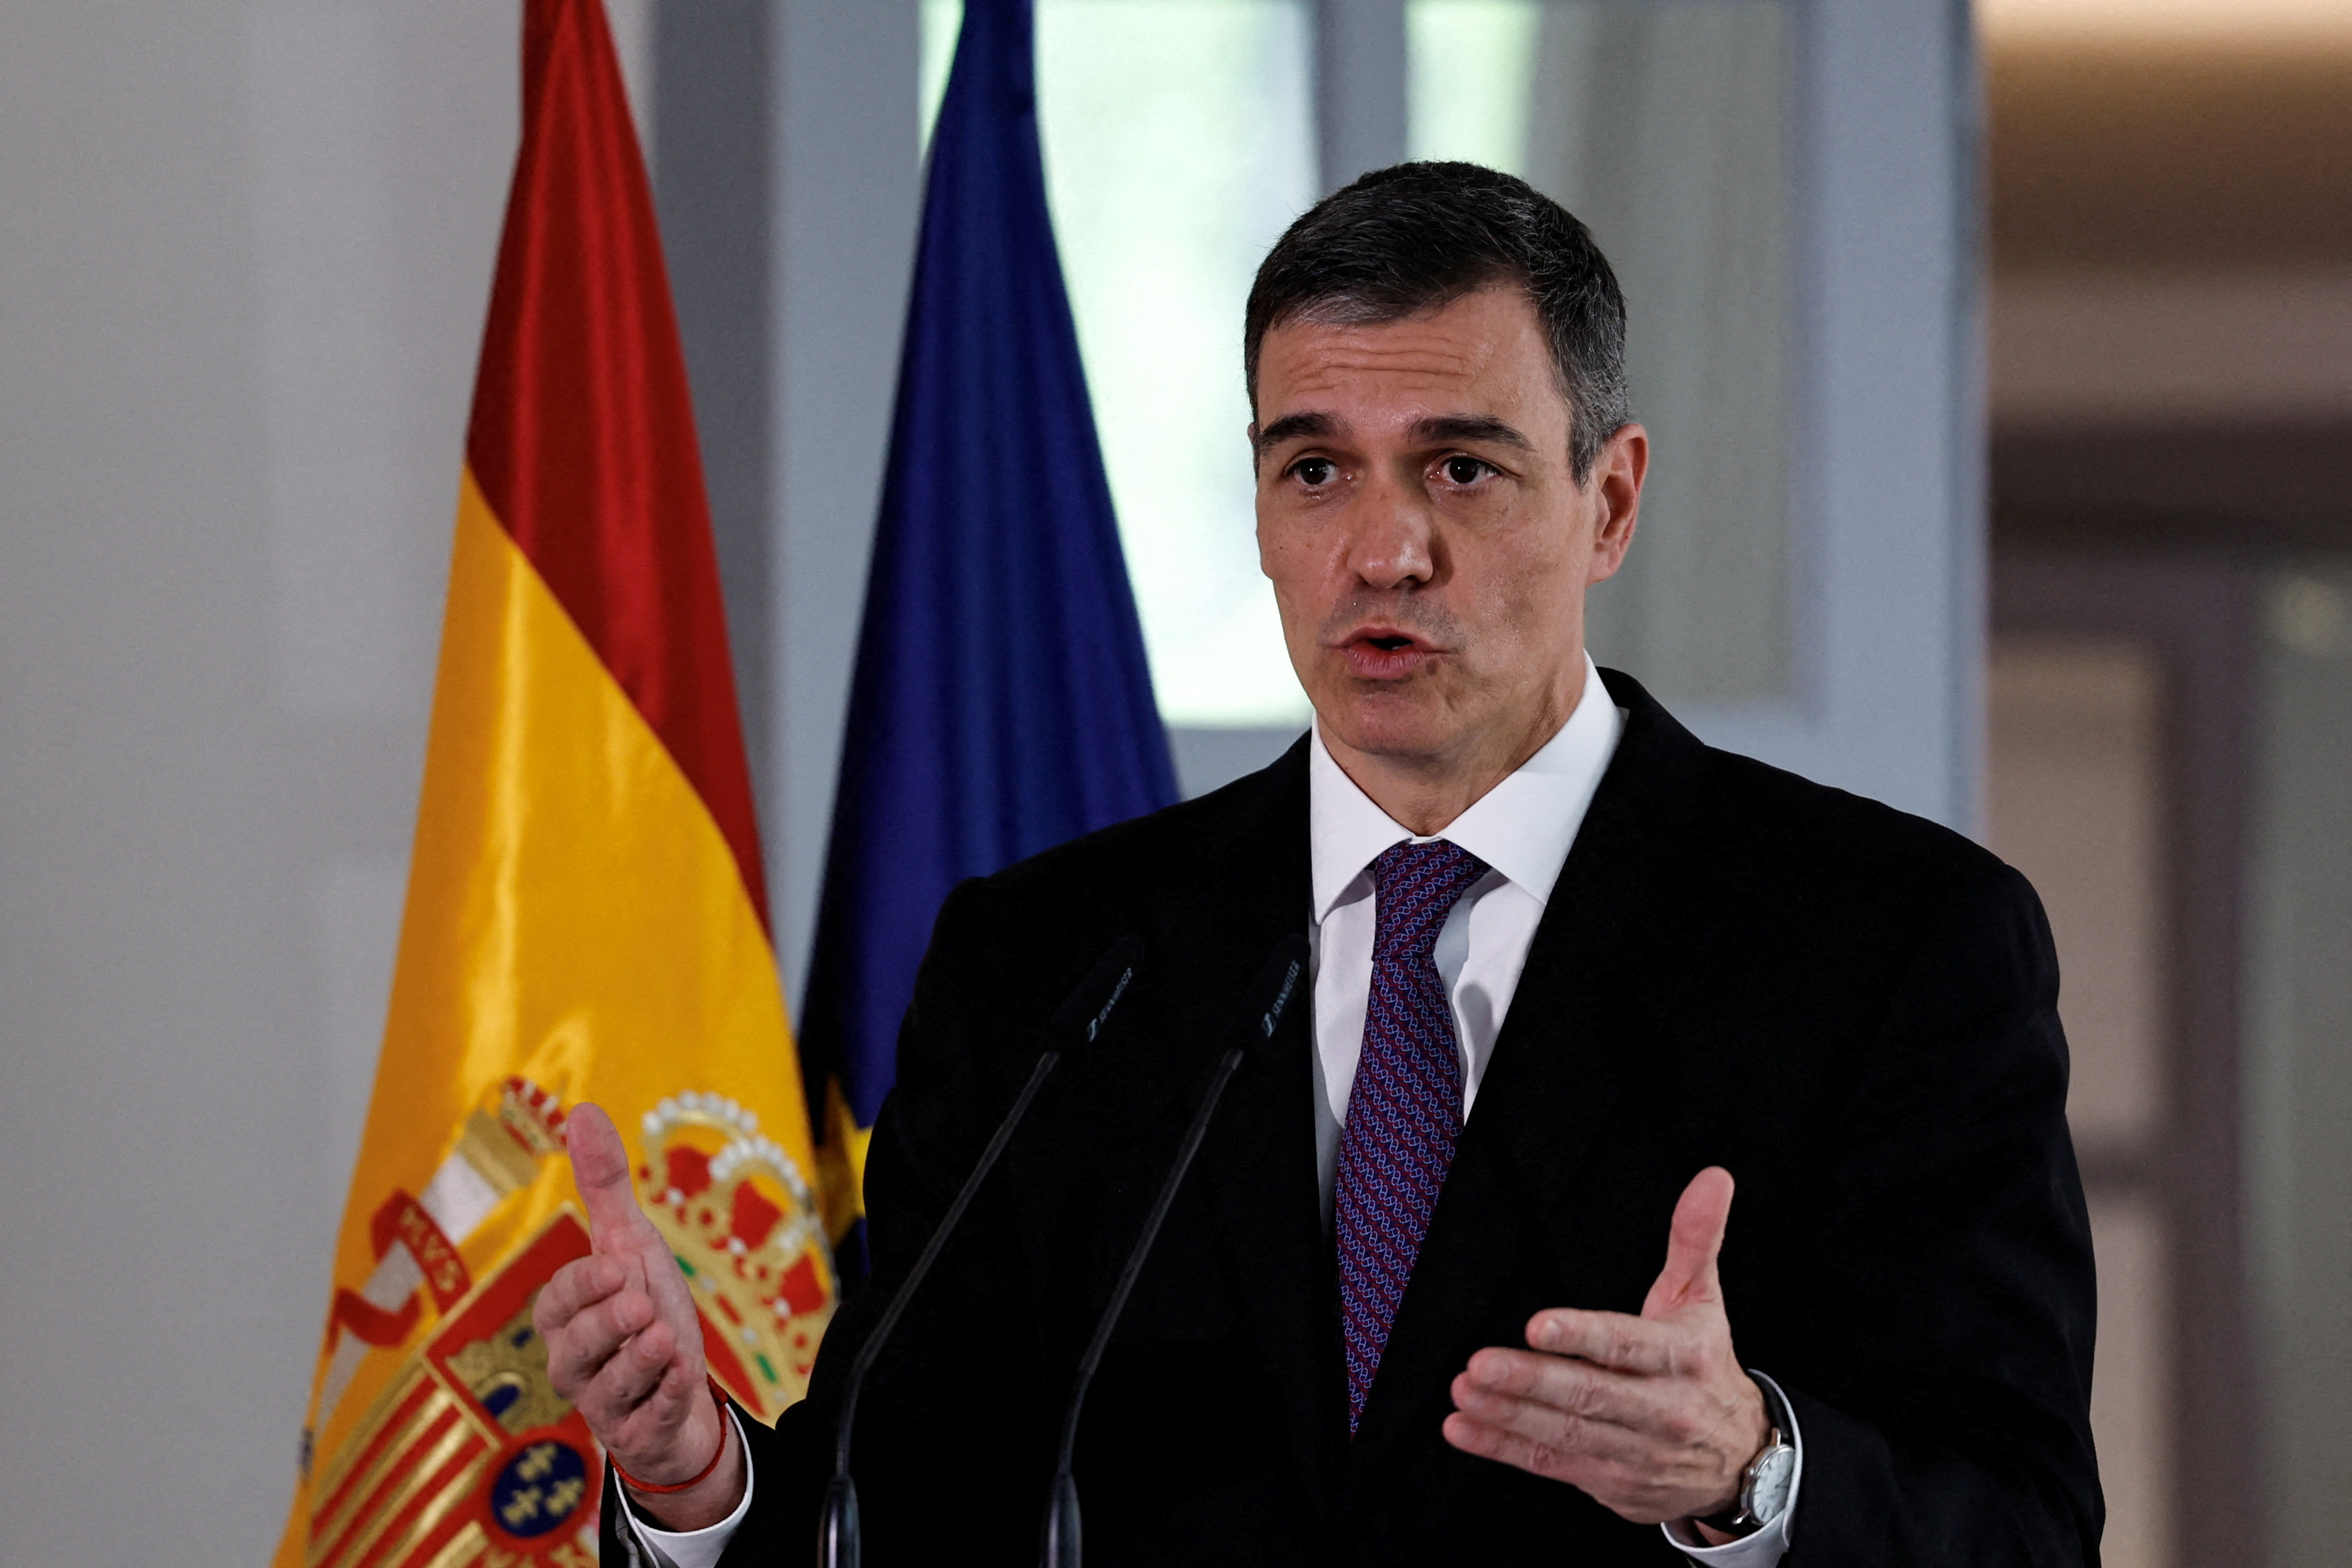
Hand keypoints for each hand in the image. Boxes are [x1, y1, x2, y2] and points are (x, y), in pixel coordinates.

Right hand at [533, 1103, 743, 1529]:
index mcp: (566, 1319)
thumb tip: (582, 1110)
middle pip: (573, 1348)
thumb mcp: (631, 1242)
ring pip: (607, 1388)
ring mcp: (605, 1405)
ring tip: (665, 1339)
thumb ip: (603, 1184)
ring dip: (638, 1361)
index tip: (616, 1266)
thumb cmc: (645, 1311)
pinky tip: (683, 1376)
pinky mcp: (637, 1436)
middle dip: (607, 1324)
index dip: (583, 1285)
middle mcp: (576, 1364)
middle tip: (640, 1305)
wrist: (680, 1391)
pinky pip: (647, 1421)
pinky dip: (666, 1397)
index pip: (556, 1302)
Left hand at [1442, 1167, 1768, 1535]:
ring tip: (1465, 1388)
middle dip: (1532, 1380)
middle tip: (1481, 1363)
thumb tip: (1712, 1178)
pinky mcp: (1610, 1481)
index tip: (1537, 1325)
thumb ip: (1695, 1237)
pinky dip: (1504, 1448)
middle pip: (1590, 1394)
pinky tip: (1464, 1428)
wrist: (1743, 1462)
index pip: (1628, 1345)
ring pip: (1566, 1431)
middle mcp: (1661, 1409)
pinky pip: (1552, 1463)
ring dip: (1509, 1413)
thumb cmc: (1707, 1368)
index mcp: (1682, 1357)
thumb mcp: (1703, 1300)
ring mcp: (1635, 1452)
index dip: (1583, 1336)